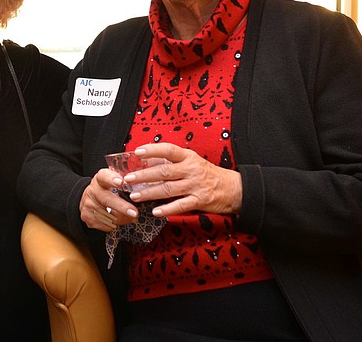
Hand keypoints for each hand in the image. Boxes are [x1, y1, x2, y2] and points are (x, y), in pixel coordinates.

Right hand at [79, 168, 139, 231]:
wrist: (89, 198)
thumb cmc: (107, 189)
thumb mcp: (113, 181)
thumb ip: (126, 183)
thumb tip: (145, 189)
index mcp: (100, 179)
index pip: (104, 176)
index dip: (112, 179)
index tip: (121, 182)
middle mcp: (92, 190)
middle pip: (106, 199)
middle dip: (121, 206)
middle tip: (134, 212)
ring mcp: (88, 204)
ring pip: (108, 216)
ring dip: (122, 218)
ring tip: (129, 216)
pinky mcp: (86, 216)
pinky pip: (105, 225)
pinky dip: (114, 224)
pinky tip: (116, 219)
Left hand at [124, 143, 242, 216]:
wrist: (233, 188)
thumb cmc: (206, 173)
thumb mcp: (192, 161)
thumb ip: (172, 161)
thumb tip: (146, 160)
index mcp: (188, 157)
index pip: (168, 150)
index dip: (152, 150)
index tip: (137, 152)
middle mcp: (191, 169)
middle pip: (164, 171)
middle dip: (144, 175)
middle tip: (128, 179)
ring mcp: (195, 185)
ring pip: (168, 189)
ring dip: (150, 193)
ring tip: (134, 196)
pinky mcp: (200, 200)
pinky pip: (180, 205)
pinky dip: (167, 209)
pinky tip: (155, 211)